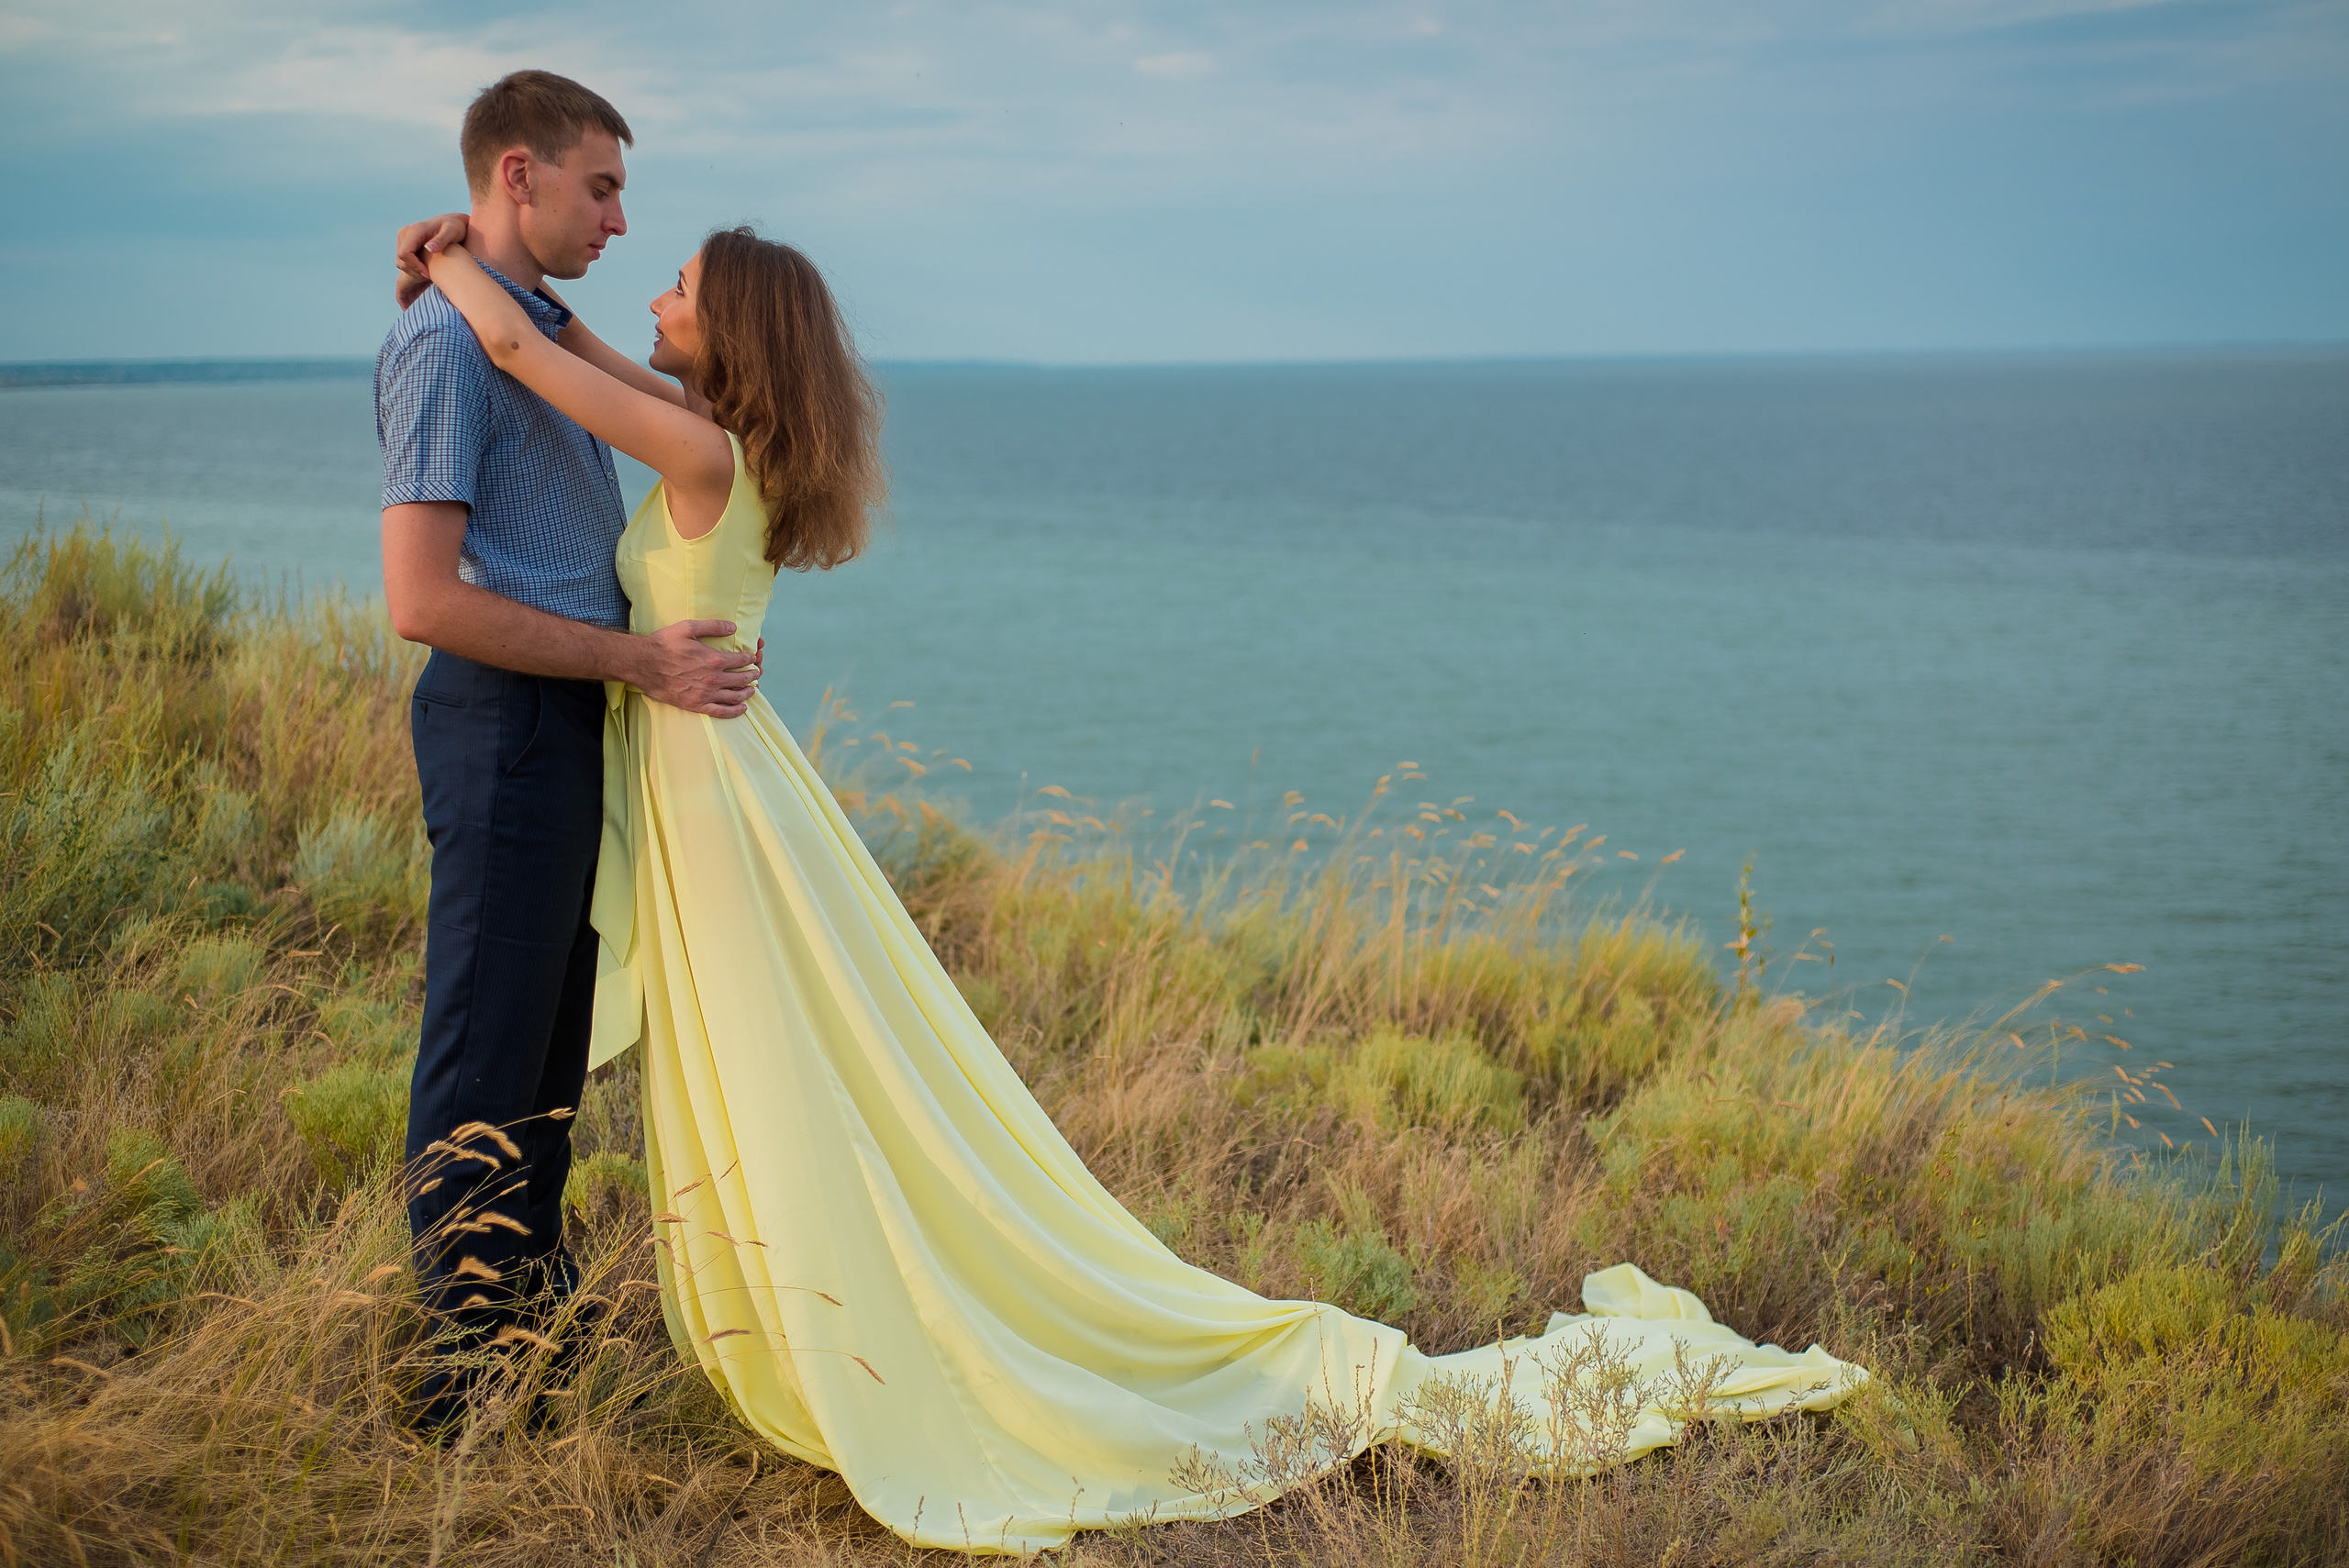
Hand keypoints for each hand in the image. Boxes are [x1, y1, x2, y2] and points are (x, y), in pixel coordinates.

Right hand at [395, 212, 470, 308]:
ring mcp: (404, 239)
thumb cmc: (456, 226)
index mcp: (415, 230)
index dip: (415, 267)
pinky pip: (405, 262)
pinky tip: (429, 273)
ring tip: (432, 275)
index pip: (404, 254)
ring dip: (414, 272)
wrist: (454, 222)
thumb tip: (429, 248)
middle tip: (432, 277)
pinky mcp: (406, 245)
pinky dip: (414, 270)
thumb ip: (442, 240)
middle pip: (401, 261)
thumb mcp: (452, 232)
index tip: (429, 274)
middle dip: (415, 272)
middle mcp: (405, 233)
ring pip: (401, 263)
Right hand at [631, 620, 762, 718]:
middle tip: (756, 673)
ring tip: (752, 689)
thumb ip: (713, 626)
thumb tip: (734, 627)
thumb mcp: (688, 627)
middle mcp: (713, 678)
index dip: (750, 658)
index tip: (753, 657)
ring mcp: (706, 694)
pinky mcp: (697, 705)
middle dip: (753, 675)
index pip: (741, 660)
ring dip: (748, 693)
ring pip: (735, 696)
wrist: (643, 663)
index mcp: (714, 659)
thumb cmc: (664, 644)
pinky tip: (742, 708)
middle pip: (742, 679)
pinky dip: (735, 711)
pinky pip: (722, 712)